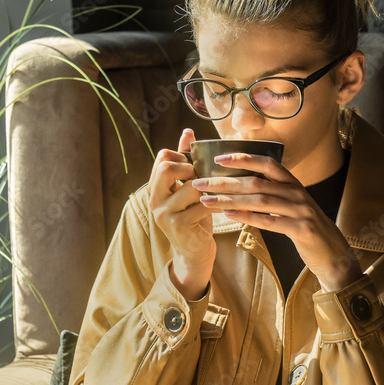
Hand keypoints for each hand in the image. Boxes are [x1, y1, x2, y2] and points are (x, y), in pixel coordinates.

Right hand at [147, 128, 215, 298]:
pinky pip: (203, 206)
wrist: (194, 253)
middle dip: (191, 168)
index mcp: (155, 188)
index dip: (182, 155)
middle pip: (168, 168)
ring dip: (210, 186)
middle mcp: (155, 200)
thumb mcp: (186, 190)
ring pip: (190, 187)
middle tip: (205, 176)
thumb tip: (188, 131)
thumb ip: (185, 162)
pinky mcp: (180, 226)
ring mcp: (165, 214)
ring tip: (223, 189)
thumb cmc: (193, 217)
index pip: (162, 157)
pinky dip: (219, 203)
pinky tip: (228, 203)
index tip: (196, 163)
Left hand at [191, 153, 360, 291]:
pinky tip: (228, 215)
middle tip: (200, 182)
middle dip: (225, 181)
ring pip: (260, 200)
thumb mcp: (291, 206)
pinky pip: (269, 221)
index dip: (243, 158)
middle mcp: (297, 193)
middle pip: (256, 182)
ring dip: (230, 199)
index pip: (267, 163)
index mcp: (294, 184)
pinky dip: (247, 217)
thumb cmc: (306, 228)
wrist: (333, 253)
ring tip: (207, 200)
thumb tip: (243, 184)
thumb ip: (273, 194)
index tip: (218, 158)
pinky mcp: (302, 229)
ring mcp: (301, 210)